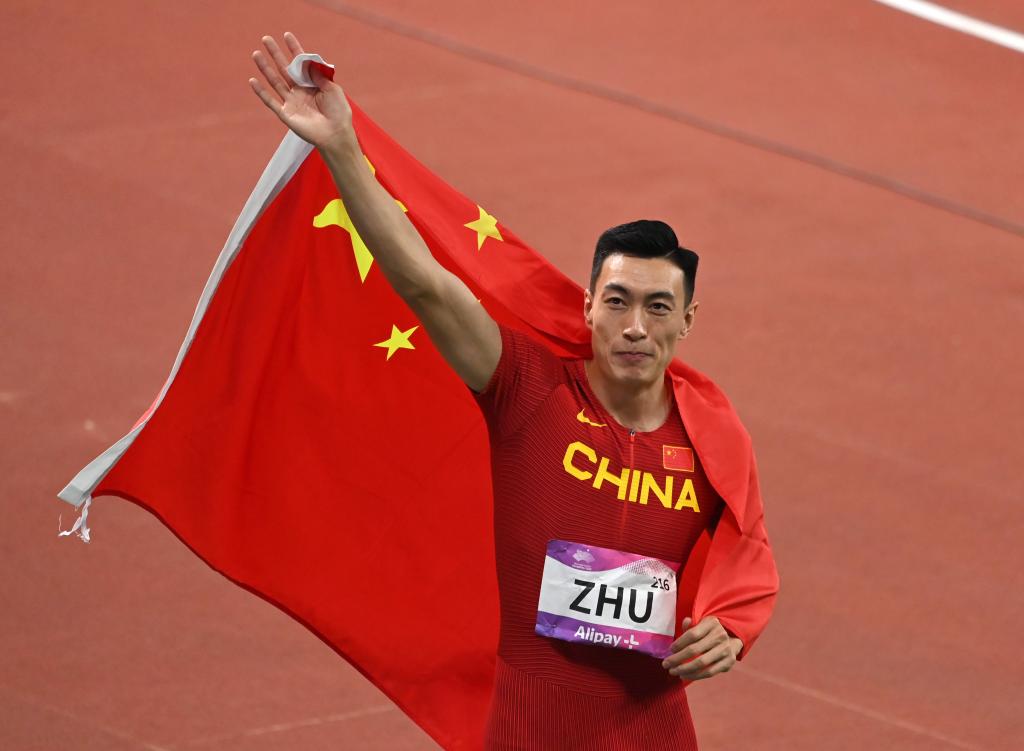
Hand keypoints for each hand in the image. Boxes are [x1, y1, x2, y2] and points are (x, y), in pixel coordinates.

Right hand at [249, 32, 355, 151]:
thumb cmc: (339, 113)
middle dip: (275, 54)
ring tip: (256, 54)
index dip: (294, 49)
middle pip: (284, 69)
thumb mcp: (333, 89)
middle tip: (266, 39)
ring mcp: (292, 102)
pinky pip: (270, 101)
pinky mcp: (286, 114)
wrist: (336, 134)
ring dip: (265, 68)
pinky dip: (261, 92)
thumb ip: (319, 74)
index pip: (301, 63)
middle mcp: (300, 91)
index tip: (287, 35)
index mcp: (312, 84)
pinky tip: (252, 81)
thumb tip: (307, 61)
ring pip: (275, 81)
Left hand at [661, 616, 741, 681]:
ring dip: (684, 669)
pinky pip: (709, 672)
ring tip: (673, 671)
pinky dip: (695, 675)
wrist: (732, 639)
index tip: (670, 650)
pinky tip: (684, 675)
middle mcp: (720, 636)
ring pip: (701, 663)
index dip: (679, 643)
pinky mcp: (728, 662)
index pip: (692, 634)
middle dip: (677, 659)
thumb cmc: (710, 632)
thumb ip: (691, 625)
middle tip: (666, 664)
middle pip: (695, 650)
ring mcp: (726, 650)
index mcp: (712, 623)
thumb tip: (685, 622)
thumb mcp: (702, 624)